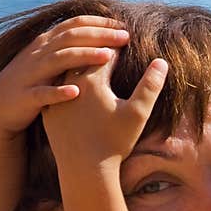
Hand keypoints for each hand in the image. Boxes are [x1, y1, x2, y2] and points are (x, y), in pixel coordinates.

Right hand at [0, 15, 129, 140]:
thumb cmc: (34, 82)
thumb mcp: (51, 61)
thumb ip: (71, 48)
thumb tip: (105, 40)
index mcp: (47, 43)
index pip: (75, 24)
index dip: (99, 22)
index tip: (123, 25)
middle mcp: (39, 54)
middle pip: (71, 38)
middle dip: (99, 36)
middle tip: (125, 37)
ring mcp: (31, 74)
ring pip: (59, 60)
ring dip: (84, 56)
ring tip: (107, 56)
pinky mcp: (26, 97)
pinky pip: (43, 93)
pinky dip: (59, 92)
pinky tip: (76, 92)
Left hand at [41, 51, 167, 168]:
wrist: (84, 170)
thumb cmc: (114, 143)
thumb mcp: (138, 114)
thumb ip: (150, 86)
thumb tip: (161, 61)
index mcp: (92, 80)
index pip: (106, 52)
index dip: (118, 45)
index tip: (126, 40)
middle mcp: (70, 84)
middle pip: (83, 57)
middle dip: (97, 49)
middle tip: (110, 43)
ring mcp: (57, 99)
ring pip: (66, 72)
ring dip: (79, 65)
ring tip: (91, 62)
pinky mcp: (49, 113)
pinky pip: (57, 91)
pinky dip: (66, 84)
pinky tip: (74, 87)